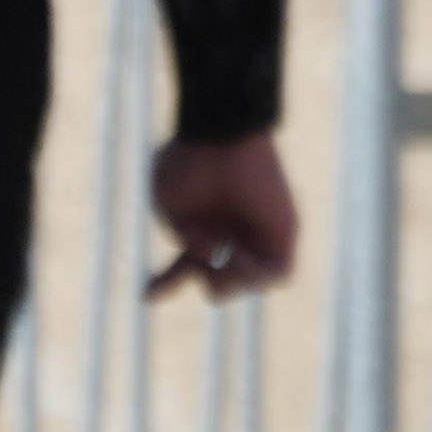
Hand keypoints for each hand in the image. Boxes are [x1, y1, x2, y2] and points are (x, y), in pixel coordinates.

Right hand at [146, 132, 301, 296]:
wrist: (220, 135)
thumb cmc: (189, 163)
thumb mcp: (170, 206)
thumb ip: (186, 240)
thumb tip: (211, 257)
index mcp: (200, 227)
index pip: (186, 267)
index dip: (165, 284)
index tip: (148, 296)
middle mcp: (229, 233)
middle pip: (218, 282)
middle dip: (207, 281)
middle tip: (200, 257)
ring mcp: (257, 233)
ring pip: (247, 284)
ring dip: (230, 281)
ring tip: (223, 253)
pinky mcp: (284, 232)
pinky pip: (279, 274)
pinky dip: (255, 275)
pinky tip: (237, 252)